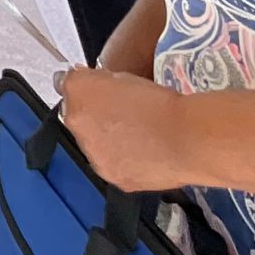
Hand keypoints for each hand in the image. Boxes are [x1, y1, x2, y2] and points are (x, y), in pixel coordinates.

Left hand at [57, 68, 197, 192]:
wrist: (186, 138)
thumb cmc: (158, 101)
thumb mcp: (122, 74)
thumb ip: (94, 77)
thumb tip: (80, 77)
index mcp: (78, 97)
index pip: (68, 87)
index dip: (86, 88)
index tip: (102, 90)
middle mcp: (79, 130)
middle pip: (80, 120)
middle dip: (95, 116)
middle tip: (124, 112)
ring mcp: (98, 159)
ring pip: (97, 146)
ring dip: (108, 140)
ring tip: (138, 134)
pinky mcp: (117, 180)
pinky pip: (117, 166)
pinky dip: (125, 160)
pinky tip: (145, 152)